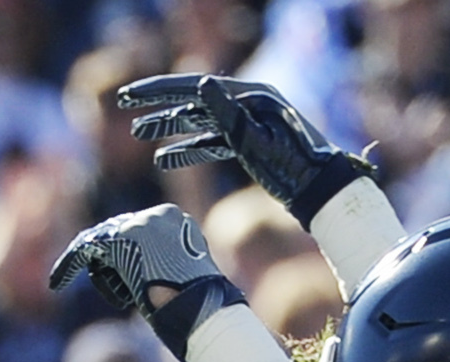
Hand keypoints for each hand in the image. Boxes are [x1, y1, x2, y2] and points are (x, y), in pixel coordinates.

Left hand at [55, 202, 256, 361]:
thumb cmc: (198, 307)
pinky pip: (83, 251)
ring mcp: (137, 225)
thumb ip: (162, 264)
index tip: (125, 276)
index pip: (140, 230)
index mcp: (176, 219)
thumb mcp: (181, 277)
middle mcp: (156, 215)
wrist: (200, 313)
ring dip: (108, 278)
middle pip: (117, 233)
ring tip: (129, 299)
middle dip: (112, 265)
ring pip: (103, 245)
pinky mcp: (119, 241)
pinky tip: (57, 284)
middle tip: (118, 291)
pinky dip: (68, 267)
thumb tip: (149, 274)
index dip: (127, 257)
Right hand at [112, 73, 399, 281]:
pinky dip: (191, 151)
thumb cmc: (293, 167)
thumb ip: (226, 113)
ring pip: (201, 122)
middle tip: (125, 106)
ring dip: (169, 128)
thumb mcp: (255, 140)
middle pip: (193, 100)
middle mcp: (247, 104)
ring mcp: (250, 124)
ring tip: (140, 134)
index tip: (127, 96)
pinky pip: (214, 144)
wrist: (323, 191)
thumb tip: (199, 83)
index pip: (193, 87)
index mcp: (248, 95)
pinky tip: (167, 160)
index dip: (156, 91)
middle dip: (157, 105)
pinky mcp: (252, 145)